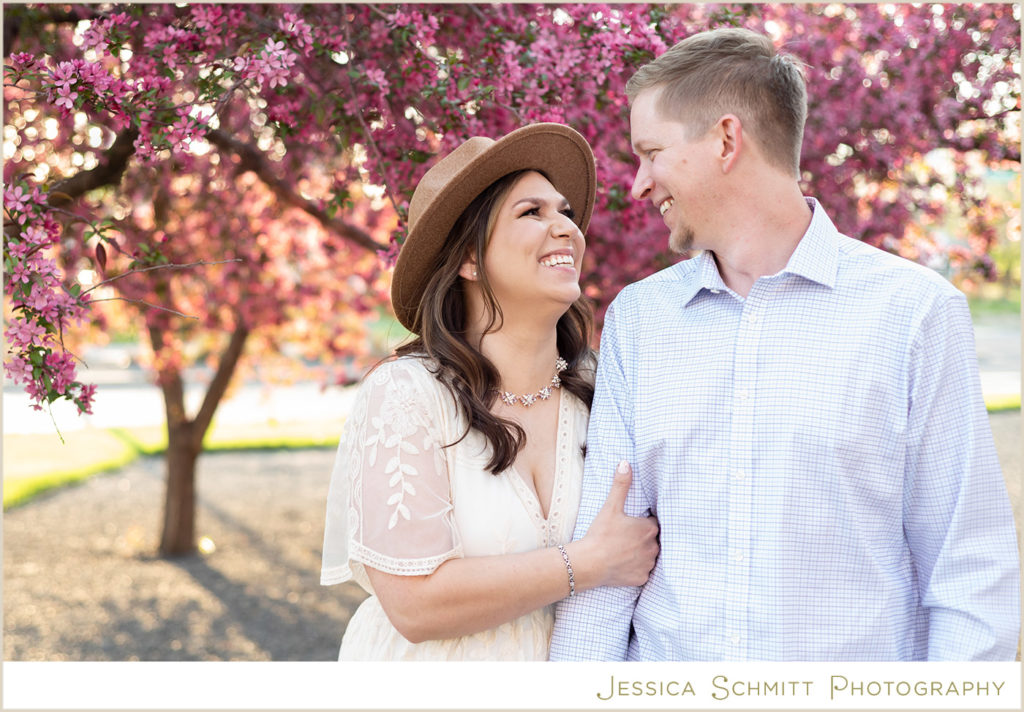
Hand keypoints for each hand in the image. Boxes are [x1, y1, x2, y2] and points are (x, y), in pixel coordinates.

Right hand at [577, 460, 658, 587]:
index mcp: (649, 528)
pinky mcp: (642, 578)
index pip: (653, 523)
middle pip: (653, 540)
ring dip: (641, 554)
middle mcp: (654, 547)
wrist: (589, 563)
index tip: (631, 524)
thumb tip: (625, 463)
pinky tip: (624, 565)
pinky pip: (643, 572)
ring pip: (649, 556)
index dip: (643, 523)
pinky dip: (636, 569)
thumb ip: (620, 485)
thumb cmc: (600, 534)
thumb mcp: (611, 507)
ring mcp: (648, 564)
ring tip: (624, 551)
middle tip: (626, 537)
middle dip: (643, 538)